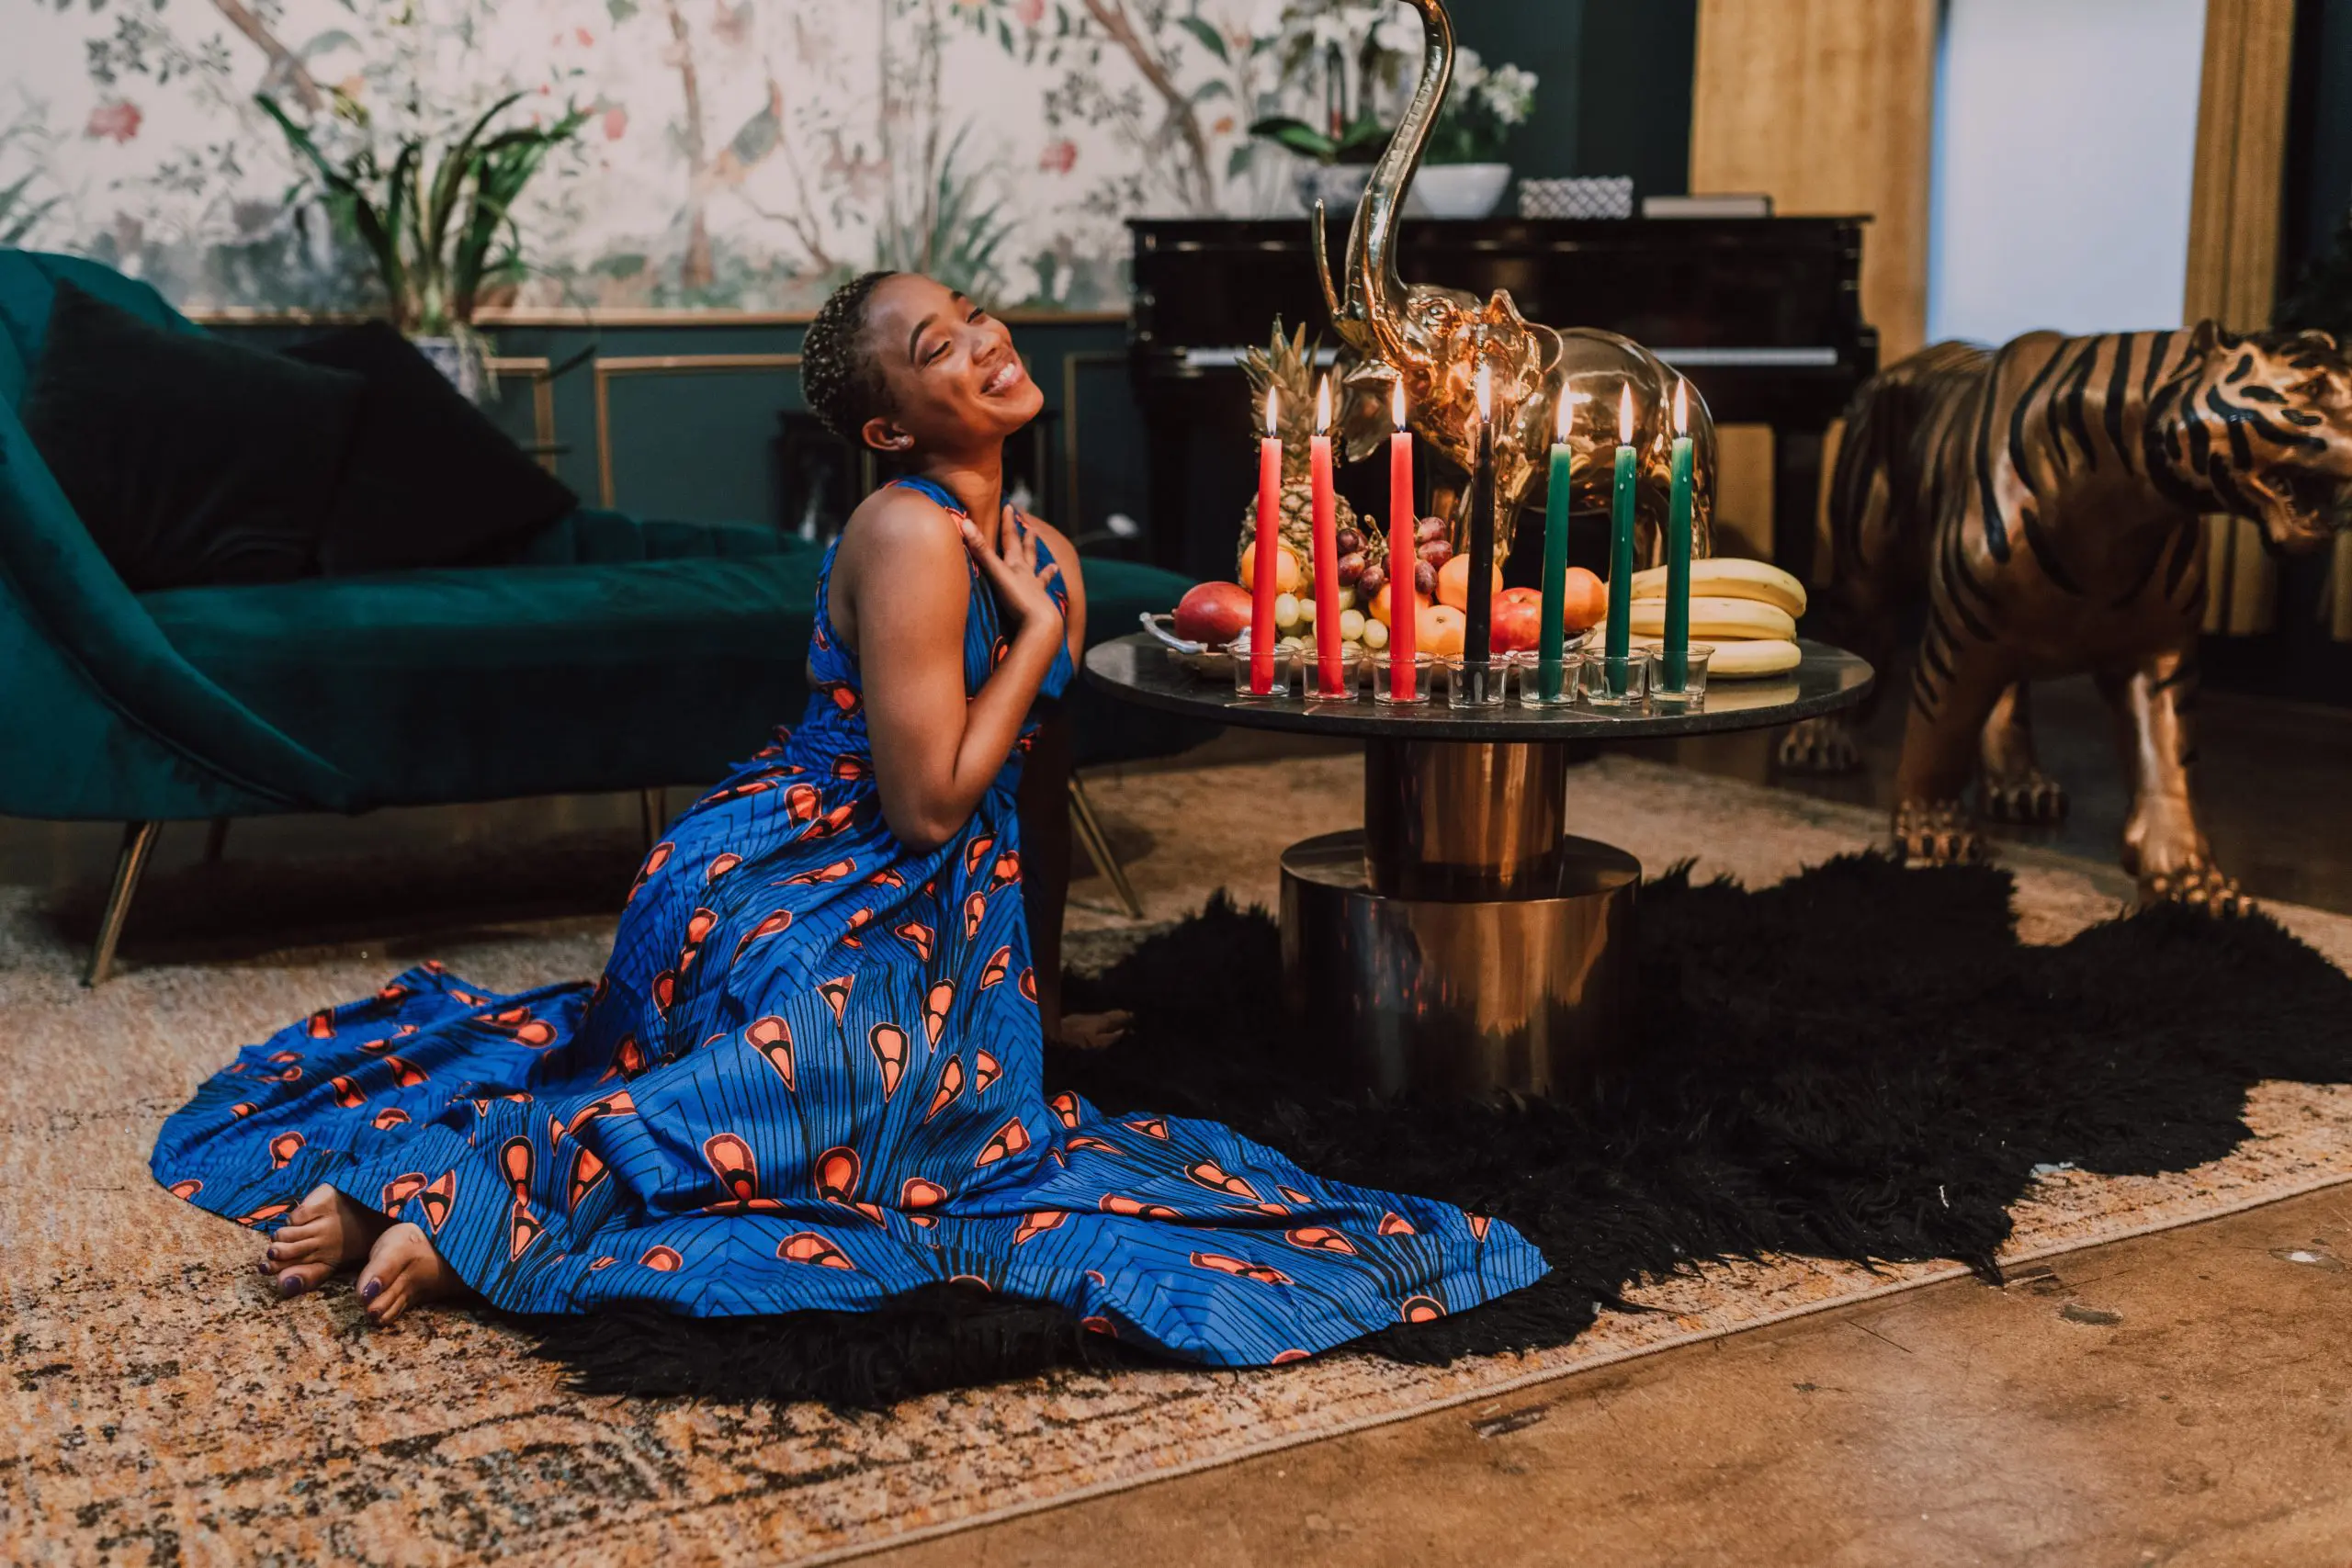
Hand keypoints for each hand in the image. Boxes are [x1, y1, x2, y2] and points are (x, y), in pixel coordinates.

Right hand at [962, 506, 1064, 639]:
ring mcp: (1037, 592)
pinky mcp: (1041, 608)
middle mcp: (1028, 576)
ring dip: (1045, 569)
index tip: (1009, 507)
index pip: (1010, 539)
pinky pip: (1045, 602)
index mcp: (1016, 566)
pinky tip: (1053, 599)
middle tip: (1032, 529)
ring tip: (1054, 565)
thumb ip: (980, 550)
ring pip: (1040, 576)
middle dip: (1027, 540)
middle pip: (1027, 554)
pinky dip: (1049, 599)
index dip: (1008, 523)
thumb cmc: (1018, 598)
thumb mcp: (996, 572)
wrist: (1041, 624)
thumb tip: (966, 522)